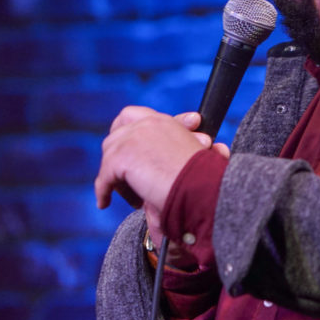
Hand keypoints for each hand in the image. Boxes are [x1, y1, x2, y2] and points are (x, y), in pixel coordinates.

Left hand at [94, 108, 226, 211]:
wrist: (201, 186)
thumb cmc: (206, 177)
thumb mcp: (199, 155)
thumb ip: (194, 147)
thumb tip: (216, 150)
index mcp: (165, 123)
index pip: (141, 117)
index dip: (133, 133)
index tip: (134, 154)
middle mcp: (147, 124)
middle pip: (118, 133)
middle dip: (118, 153)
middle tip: (124, 175)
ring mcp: (132, 138)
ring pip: (110, 155)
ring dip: (114, 174)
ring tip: (129, 195)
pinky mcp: (121, 157)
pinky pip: (104, 176)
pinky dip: (103, 190)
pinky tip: (104, 202)